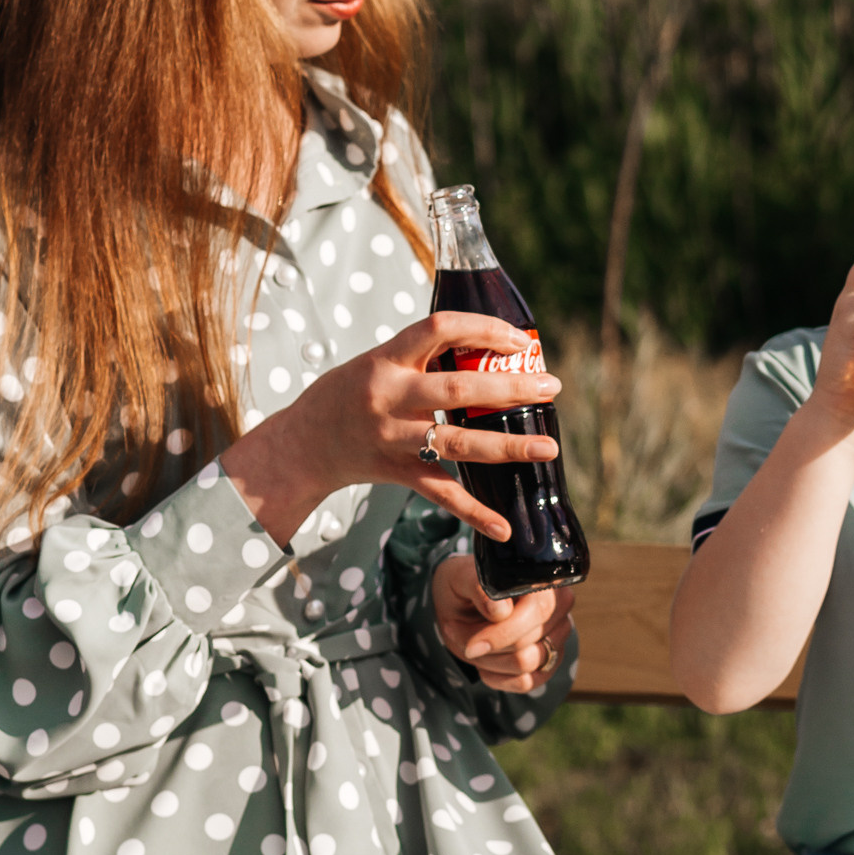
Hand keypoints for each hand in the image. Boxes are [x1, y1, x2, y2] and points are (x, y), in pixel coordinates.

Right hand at [220, 313, 559, 551]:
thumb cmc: (346, 395)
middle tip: (551, 388)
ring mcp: (392, 437)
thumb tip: (484, 349)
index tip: (520, 340)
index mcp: (387, 359)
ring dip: (507, 447)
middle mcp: (389, 396)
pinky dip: (474, 513)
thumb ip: (422, 357)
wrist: (301, 443)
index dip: (483, 329)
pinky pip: (440, 493)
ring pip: (457, 443)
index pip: (439, 329)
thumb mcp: (377, 362)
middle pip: (459, 390)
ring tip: (547, 448)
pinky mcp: (395, 472)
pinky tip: (503, 526)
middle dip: (511, 389)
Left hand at [433, 553, 577, 694]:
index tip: (471, 644)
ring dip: (488, 661)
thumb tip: (501, 610)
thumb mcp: (460, 578)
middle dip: (486, 646)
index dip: (502, 633)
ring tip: (470, 644)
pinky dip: (498, 678)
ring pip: (525, 663)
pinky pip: (527, 682)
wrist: (463, 602)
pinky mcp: (551, 660)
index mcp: (543, 579)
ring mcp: (559, 635)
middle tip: (456, 632)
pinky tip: (484, 663)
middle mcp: (560, 606)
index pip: (537, 612)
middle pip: (526, 643)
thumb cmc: (464, 585)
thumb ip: (478, 587)